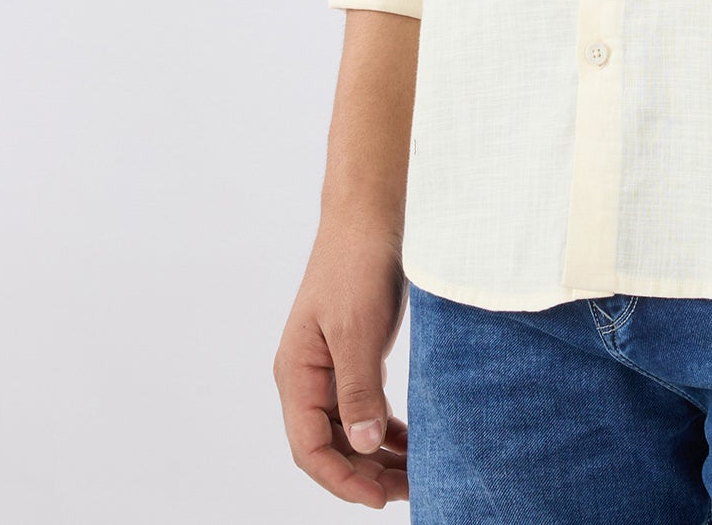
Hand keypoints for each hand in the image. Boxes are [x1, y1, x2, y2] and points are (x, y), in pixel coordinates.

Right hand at [273, 217, 410, 506]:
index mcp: (296, 374)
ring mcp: (330, 367)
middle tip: (408, 491)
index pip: (309, 448)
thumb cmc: (356, 264)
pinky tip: (410, 442)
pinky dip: (384, 428)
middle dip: (364, 475)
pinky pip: (364, 407)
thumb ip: (358, 389)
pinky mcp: (354, 355)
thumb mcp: (358, 330)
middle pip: (329, 446)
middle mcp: (308, 377)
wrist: (370, 215)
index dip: (342, 479)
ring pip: (349, 430)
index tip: (379, 497)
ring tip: (415, 475)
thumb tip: (364, 447)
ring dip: (376, 457)